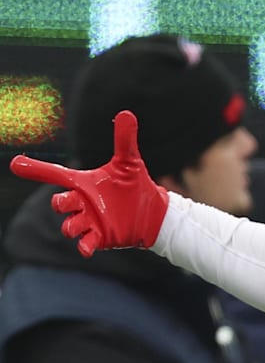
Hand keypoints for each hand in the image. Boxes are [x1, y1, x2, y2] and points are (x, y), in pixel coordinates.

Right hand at [9, 110, 167, 256]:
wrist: (152, 211)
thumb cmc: (135, 185)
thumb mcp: (129, 162)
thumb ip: (124, 140)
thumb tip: (127, 113)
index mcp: (83, 183)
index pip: (55, 174)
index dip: (36, 169)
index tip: (16, 163)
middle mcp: (81, 202)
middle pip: (59, 203)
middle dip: (59, 202)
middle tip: (69, 200)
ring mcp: (89, 221)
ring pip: (69, 225)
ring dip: (71, 225)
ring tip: (80, 224)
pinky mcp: (100, 237)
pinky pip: (85, 243)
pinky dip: (84, 246)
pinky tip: (86, 249)